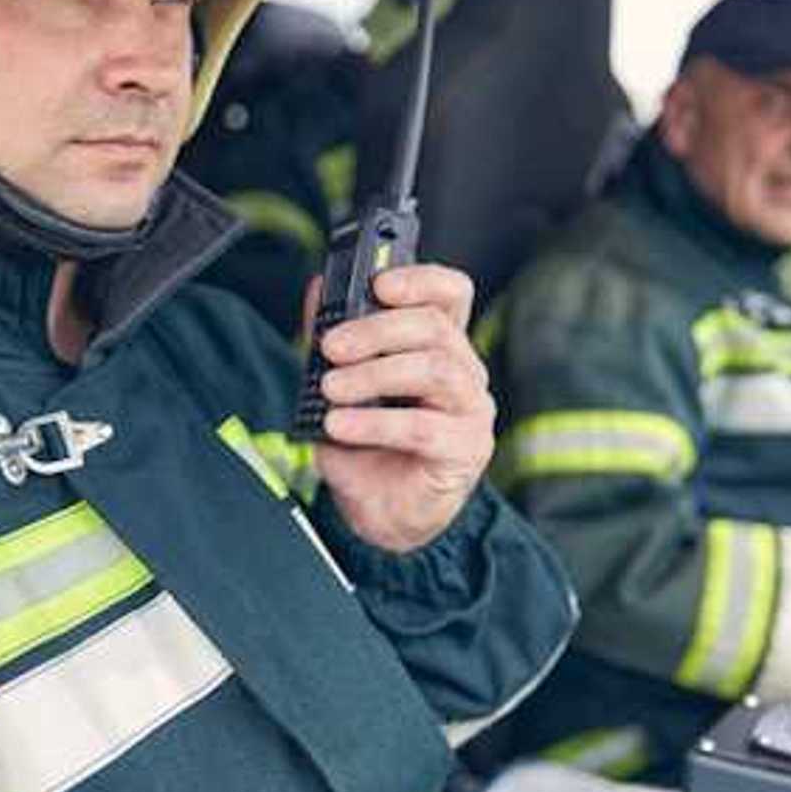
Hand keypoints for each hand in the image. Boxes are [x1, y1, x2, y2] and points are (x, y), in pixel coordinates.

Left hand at [308, 265, 494, 552]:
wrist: (378, 512)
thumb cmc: (366, 447)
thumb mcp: (340, 387)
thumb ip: (334, 340)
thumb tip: (319, 289)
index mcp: (439, 347)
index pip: (450, 294)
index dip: (420, 280)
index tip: (379, 284)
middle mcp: (464, 372)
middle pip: (435, 328)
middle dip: (376, 331)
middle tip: (331, 347)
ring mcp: (471, 411)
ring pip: (435, 370)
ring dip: (375, 375)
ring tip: (331, 389)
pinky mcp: (465, 450)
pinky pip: (422, 427)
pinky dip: (374, 422)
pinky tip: (341, 425)